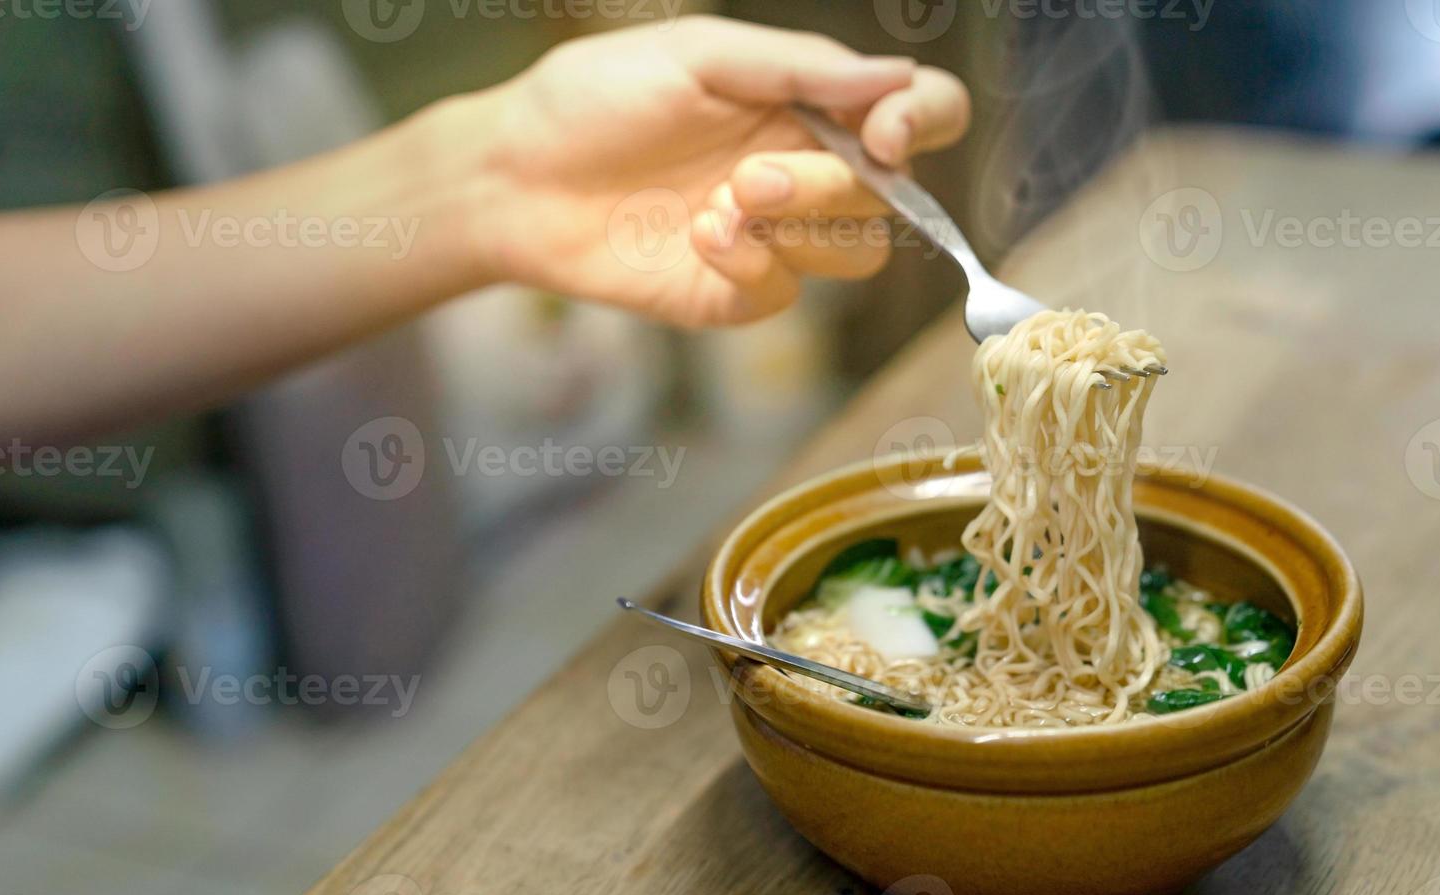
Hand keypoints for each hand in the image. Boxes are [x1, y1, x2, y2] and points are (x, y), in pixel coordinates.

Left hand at [456, 16, 970, 327]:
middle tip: (752, 175)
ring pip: (859, 254)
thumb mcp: (698, 55)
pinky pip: (787, 294)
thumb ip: (801, 66)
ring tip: (723, 204)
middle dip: (831, 186)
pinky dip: (751, 266)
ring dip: (803, 228)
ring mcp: (776, 238)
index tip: (884, 134)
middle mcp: (807, 171)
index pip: (919, 114)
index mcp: (809, 103)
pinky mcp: (737, 294)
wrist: (514, 177)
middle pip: (893, 197)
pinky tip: (699, 238)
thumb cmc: (595, 99)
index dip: (924, 122)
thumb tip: (898, 78)